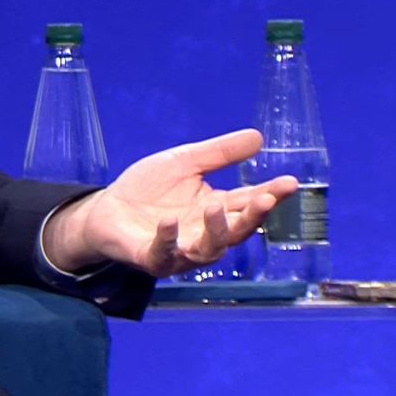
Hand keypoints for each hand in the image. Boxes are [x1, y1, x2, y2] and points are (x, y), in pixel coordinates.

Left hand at [43, 129, 298, 276]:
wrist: (105, 209)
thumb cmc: (148, 188)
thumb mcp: (185, 162)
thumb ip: (219, 154)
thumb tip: (258, 137)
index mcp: (216, 210)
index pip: (249, 204)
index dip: (270, 195)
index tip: (289, 183)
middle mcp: (204, 234)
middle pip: (237, 231)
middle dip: (253, 216)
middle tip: (265, 199)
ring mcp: (181, 250)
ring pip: (208, 249)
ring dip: (215, 230)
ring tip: (216, 206)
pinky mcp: (152, 258)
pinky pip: (164, 253)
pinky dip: (169, 238)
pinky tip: (169, 221)